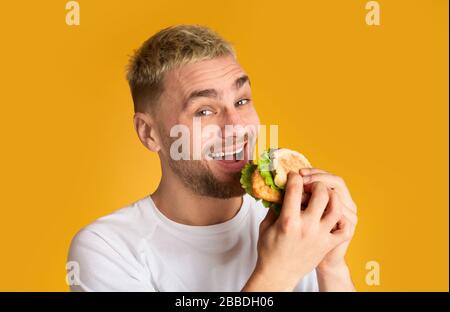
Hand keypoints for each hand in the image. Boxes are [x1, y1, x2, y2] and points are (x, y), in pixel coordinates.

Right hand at [242, 172, 349, 291]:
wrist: (278, 274)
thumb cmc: (269, 250)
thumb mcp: (265, 226)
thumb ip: (275, 207)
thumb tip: (281, 191)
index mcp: (288, 221)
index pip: (295, 189)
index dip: (294, 177)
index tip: (292, 175)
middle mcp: (307, 227)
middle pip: (321, 193)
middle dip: (316, 183)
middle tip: (310, 184)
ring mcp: (320, 236)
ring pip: (336, 208)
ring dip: (332, 197)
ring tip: (325, 195)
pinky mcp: (327, 244)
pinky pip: (343, 228)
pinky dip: (342, 219)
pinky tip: (332, 214)